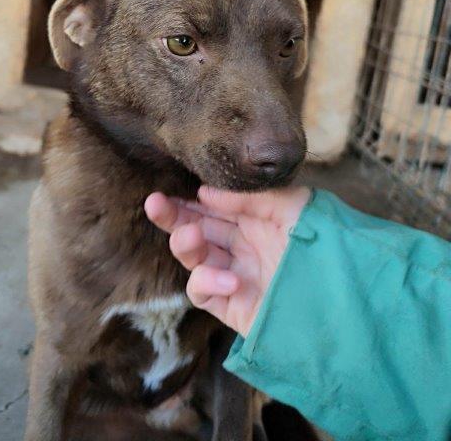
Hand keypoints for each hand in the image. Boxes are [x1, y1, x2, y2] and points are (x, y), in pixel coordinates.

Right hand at [145, 185, 309, 336]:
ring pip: (196, 259)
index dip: (187, 200)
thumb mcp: (292, 205)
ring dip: (185, 245)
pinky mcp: (234, 307)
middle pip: (198, 229)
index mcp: (257, 221)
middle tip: (154, 204)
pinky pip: (205, 293)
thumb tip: (205, 193)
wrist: (344, 296)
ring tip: (191, 237)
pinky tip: (228, 279)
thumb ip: (249, 197)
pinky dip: (208, 283)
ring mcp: (238, 276)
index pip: (213, 208)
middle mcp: (244, 246)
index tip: (166, 190)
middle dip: (174, 217)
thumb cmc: (323, 243)